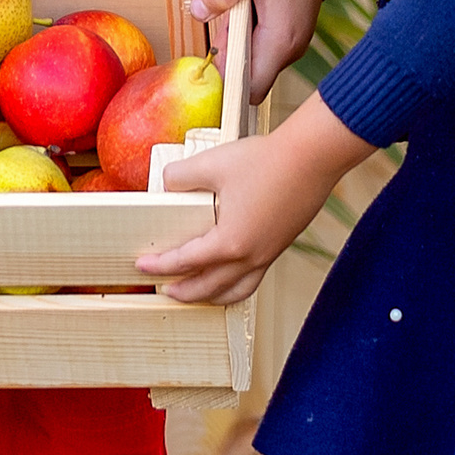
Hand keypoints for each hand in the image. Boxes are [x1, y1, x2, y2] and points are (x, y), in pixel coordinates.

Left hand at [136, 97, 373, 304]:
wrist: (312, 157)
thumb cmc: (266, 161)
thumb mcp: (213, 163)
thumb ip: (181, 176)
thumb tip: (166, 184)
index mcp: (230, 241)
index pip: (186, 261)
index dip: (161, 266)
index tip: (142, 266)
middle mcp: (250, 256)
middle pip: (209, 287)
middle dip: (184, 291)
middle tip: (164, 290)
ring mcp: (268, 254)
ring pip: (235, 291)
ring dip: (211, 296)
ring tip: (197, 294)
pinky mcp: (280, 245)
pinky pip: (254, 280)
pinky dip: (236, 287)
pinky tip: (231, 274)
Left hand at [192, 0, 321, 103]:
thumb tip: (197, 12)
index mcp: (280, 41)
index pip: (251, 89)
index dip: (226, 87)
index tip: (204, 72)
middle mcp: (289, 49)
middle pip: (250, 78)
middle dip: (227, 64)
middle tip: (214, 32)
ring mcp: (290, 42)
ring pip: (254, 62)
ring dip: (234, 48)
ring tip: (229, 15)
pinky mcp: (288, 32)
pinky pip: (261, 48)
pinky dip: (245, 38)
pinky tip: (239, 12)